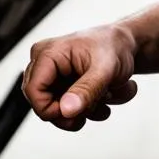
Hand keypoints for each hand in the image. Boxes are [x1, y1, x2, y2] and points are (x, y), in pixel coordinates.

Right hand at [22, 24, 138, 130]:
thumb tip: (66, 110)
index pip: (34, 92)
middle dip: (72, 113)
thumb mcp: (105, 70)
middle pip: (42, 106)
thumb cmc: (114, 47)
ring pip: (57, 113)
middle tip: (96, 104)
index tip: (76, 112)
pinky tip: (100, 99)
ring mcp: (51, 77)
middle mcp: (44, 65)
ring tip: (104, 97)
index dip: (52, 110)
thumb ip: (86, 91)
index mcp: (48, 53)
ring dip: (84, 112)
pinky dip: (85, 111)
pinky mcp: (60, 87)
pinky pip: (65, 112)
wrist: (124, 45)